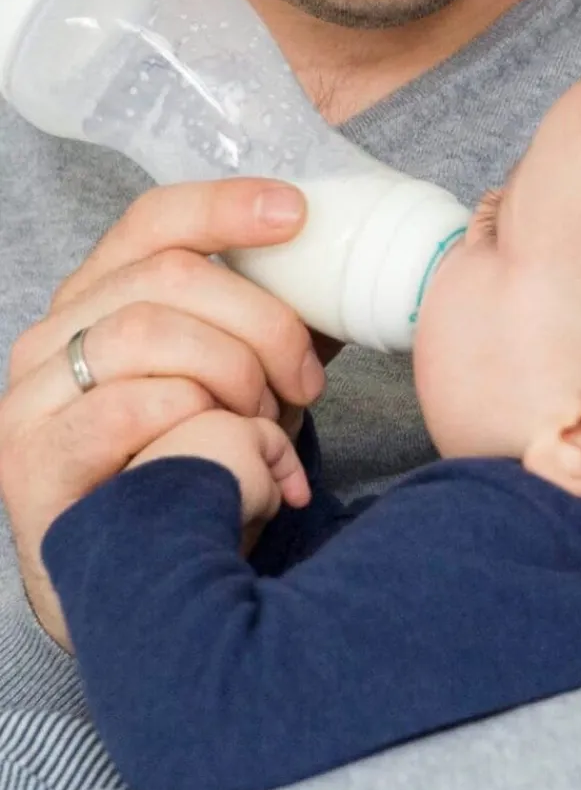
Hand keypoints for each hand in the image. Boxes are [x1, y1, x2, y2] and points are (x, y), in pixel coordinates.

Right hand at [0, 179, 326, 648]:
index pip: (155, 221)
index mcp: (103, 299)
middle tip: (303, 383)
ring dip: (234, 378)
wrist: (141, 583)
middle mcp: (54, 335)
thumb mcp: (242, 382)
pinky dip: (197, 422)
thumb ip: (269, 329)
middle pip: (172, 277)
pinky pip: (130, 407)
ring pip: (150, 332)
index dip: (226, 206)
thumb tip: (340, 280)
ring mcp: (31, 397)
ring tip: (265, 426)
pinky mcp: (32, 462)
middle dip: (263, 326)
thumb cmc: (197, 466)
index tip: (298, 214)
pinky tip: (226, 454)